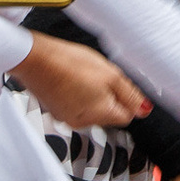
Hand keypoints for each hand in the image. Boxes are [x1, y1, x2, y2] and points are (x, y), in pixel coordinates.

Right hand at [14, 34, 144, 128]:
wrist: (35, 58)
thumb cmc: (70, 64)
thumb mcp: (111, 75)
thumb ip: (130, 95)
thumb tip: (144, 110)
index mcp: (99, 115)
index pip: (126, 116)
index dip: (127, 99)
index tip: (121, 85)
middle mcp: (81, 122)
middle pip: (108, 114)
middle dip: (109, 96)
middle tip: (100, 76)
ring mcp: (64, 116)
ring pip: (90, 108)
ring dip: (92, 94)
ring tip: (83, 75)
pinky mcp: (53, 109)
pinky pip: (73, 103)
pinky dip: (76, 92)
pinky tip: (71, 77)